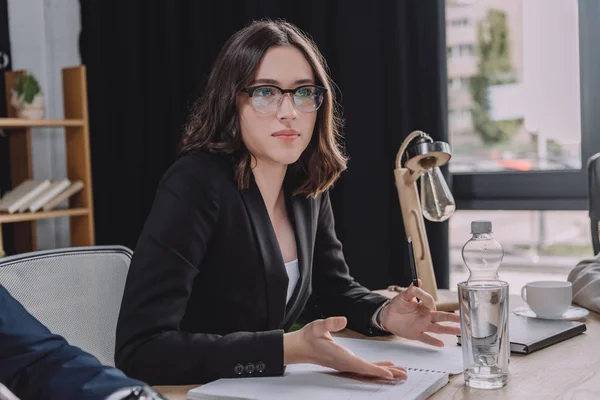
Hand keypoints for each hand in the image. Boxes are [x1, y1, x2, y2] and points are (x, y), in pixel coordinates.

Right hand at [284, 316, 406, 380]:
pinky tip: (384, 367)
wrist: (299, 347)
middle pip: (369, 371)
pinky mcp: (346, 363)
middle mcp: (345, 364)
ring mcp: (345, 365)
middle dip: (386, 373)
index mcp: (340, 356)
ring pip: (368, 371)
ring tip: (399, 373)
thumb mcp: (318, 326)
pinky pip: (364, 368)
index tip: (389, 373)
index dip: (376, 370)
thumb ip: (330, 323)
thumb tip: (343, 320)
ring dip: (384, 372)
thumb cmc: (308, 337)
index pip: (361, 365)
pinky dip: (376, 368)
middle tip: (403, 375)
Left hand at [380, 279, 460, 346]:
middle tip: (461, 318)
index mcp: (424, 306)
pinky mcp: (416, 334)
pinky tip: (441, 344)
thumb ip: (411, 291)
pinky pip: (426, 338)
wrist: (387, 316)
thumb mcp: (403, 296)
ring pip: (437, 328)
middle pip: (441, 317)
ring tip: (458, 331)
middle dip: (451, 318)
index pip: (430, 302)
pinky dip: (433, 341)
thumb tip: (417, 282)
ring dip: (448, 330)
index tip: (424, 300)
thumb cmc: (397, 305)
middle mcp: (426, 316)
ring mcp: (422, 325)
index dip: (427, 300)